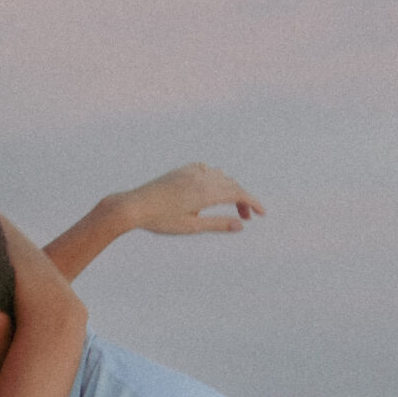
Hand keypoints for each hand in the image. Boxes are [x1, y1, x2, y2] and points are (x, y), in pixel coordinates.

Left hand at [120, 162, 263, 236]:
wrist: (134, 206)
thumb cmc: (161, 220)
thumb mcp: (192, 226)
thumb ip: (218, 224)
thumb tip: (240, 225)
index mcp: (206, 191)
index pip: (238, 193)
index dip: (253, 202)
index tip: (262, 213)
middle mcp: (201, 177)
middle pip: (231, 184)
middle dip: (242, 200)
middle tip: (245, 218)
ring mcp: (190, 171)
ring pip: (220, 176)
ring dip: (229, 189)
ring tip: (230, 207)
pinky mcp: (181, 171)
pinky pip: (206, 170)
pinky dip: (216, 179)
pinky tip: (212, 190)